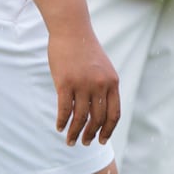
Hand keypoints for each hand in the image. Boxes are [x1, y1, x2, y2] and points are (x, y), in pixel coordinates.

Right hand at [46, 27, 120, 144]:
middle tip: (84, 143)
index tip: (102, 140)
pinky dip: (62, 121)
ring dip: (75, 132)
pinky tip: (59, 127)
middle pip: (97, 119)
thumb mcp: (103, 68)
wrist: (72, 30)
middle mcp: (100, 85)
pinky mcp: (65, 82)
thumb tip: (100, 111)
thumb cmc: (86, 50)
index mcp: (112, 82)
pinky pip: (64, 109)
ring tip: (70, 141)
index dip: (108, 130)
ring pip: (80, 117)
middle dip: (91, 135)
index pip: (114, 114)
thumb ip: (105, 87)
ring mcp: (83, 84)